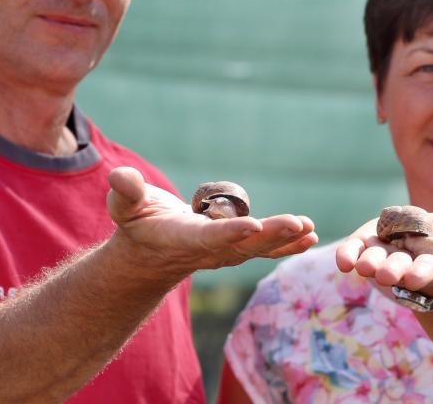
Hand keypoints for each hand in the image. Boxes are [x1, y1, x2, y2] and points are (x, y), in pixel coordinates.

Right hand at [106, 167, 317, 275]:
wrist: (148, 253)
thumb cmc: (136, 222)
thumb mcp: (124, 206)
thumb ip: (126, 192)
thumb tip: (121, 177)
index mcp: (180, 238)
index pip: (208, 237)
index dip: (230, 232)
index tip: (253, 225)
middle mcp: (207, 250)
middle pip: (243, 245)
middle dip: (271, 235)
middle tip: (297, 224)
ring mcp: (224, 253)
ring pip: (259, 248)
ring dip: (286, 239)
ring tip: (310, 229)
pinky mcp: (236, 249)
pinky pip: (265, 248)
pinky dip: (288, 244)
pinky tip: (311, 236)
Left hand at [335, 212, 432, 296]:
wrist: (421, 239)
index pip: (429, 270)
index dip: (422, 274)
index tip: (413, 278)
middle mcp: (407, 264)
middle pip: (399, 268)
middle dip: (392, 270)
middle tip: (384, 274)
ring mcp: (385, 256)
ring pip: (375, 261)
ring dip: (368, 264)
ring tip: (362, 266)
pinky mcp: (366, 244)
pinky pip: (354, 251)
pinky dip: (347, 254)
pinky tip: (342, 261)